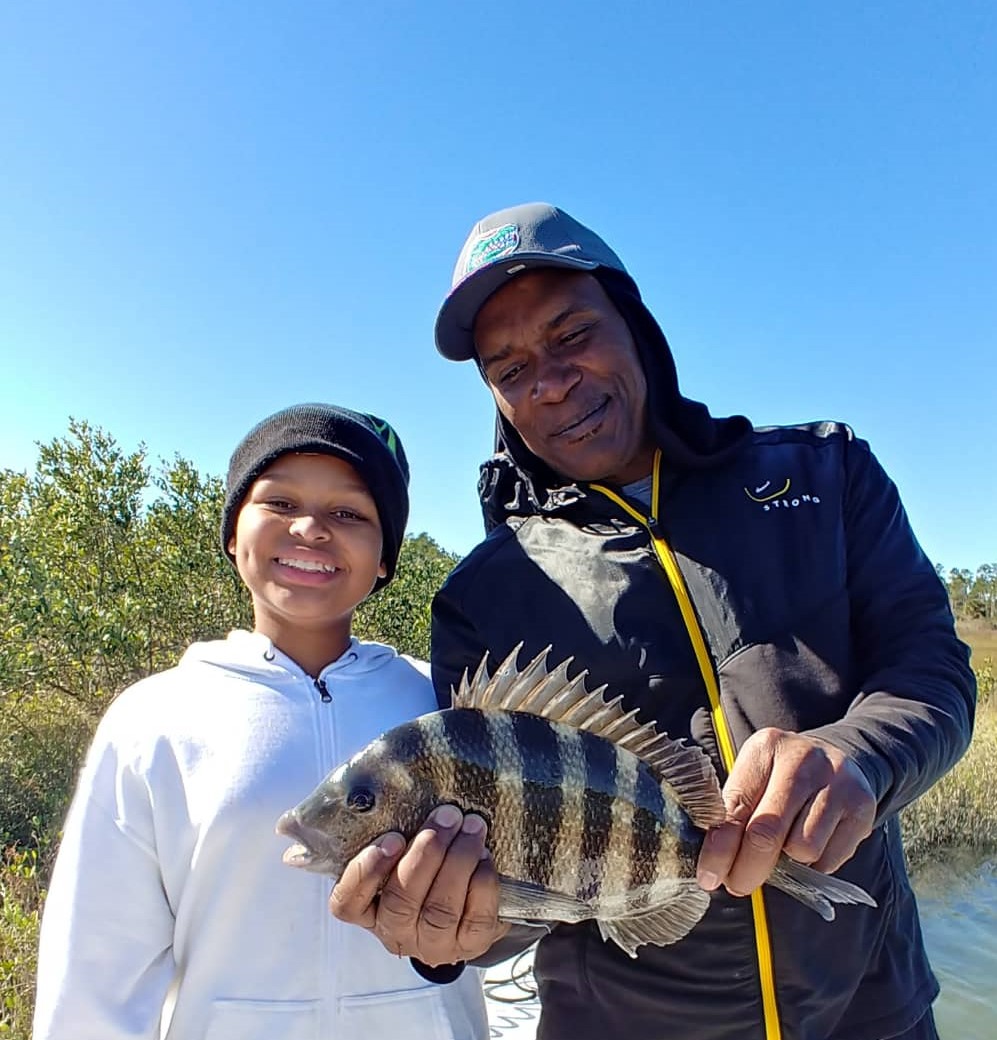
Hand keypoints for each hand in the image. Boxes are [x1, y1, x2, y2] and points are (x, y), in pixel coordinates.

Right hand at [327, 804, 509, 966]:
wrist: (472, 910)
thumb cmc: (430, 872)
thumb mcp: (404, 857)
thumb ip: (399, 837)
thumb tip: (406, 789)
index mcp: (371, 911)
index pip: (347, 904)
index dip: (365, 873)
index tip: (392, 838)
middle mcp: (397, 933)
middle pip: (401, 901)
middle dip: (427, 853)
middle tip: (447, 816)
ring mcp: (434, 945)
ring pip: (440, 909)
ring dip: (458, 861)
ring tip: (472, 827)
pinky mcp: (470, 946)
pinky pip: (476, 918)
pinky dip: (482, 882)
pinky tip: (485, 857)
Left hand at [696, 728, 875, 897]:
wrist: (840, 758)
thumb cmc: (783, 777)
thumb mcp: (755, 779)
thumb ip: (735, 813)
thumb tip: (714, 865)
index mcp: (765, 747)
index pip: (735, 806)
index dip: (720, 849)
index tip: (708, 876)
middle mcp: (802, 759)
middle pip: (767, 832)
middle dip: (747, 869)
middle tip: (738, 884)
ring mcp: (836, 780)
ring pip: (802, 849)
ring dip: (788, 862)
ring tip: (785, 848)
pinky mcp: (863, 805)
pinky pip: (830, 859)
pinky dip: (815, 865)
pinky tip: (812, 846)